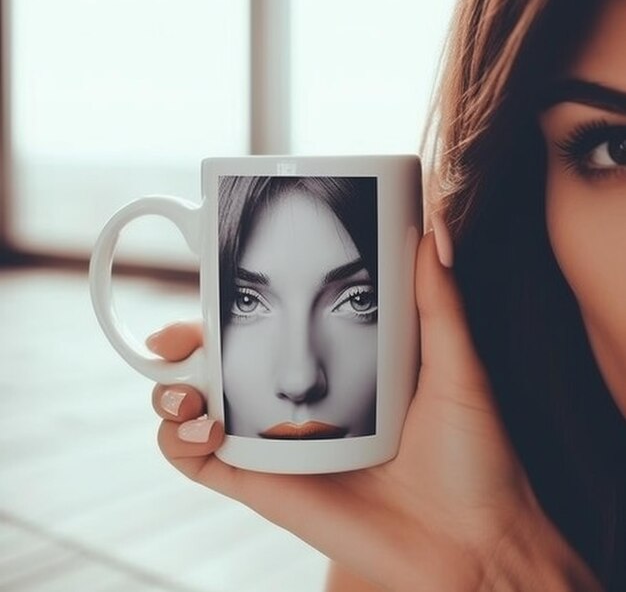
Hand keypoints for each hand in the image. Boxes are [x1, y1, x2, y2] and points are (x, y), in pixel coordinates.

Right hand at [148, 231, 600, 590]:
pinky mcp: (263, 486)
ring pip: (195, 409)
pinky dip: (179, 440)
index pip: (267, 327)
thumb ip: (438, 301)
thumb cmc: (473, 460)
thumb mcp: (456, 367)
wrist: (473, 545)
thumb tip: (432, 232)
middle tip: (171, 336)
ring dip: (168, 391)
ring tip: (187, 387)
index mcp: (332, 369)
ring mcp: (275, 446)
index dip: (229, 305)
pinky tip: (207, 424)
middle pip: (218, 364)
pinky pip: (198, 462)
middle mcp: (296, 404)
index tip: (210, 280)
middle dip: (181, 344)